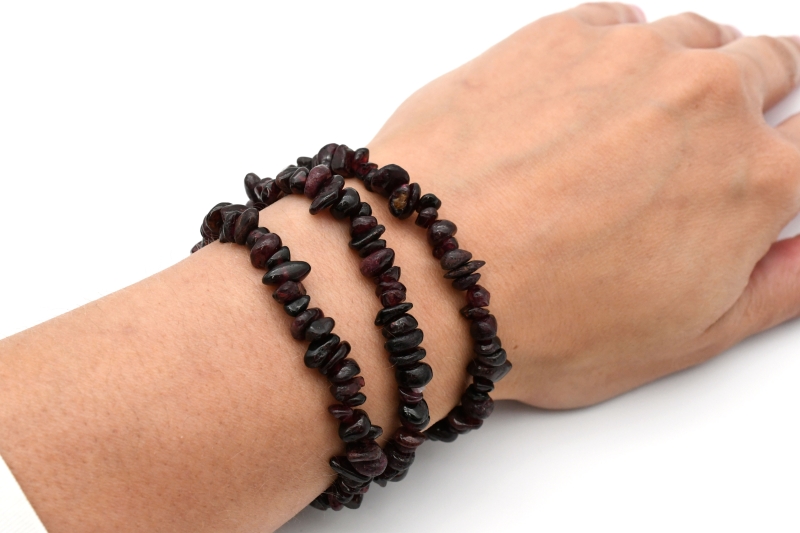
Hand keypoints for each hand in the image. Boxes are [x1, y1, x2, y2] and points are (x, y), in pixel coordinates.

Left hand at [367, 3, 799, 408]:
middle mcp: (705, 99)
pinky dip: (618, 46)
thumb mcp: (682, 339)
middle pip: (770, 64)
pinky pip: (616, 20)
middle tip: (718, 127)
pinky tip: (590, 87)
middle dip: (758, 92)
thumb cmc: (541, 321)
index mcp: (752, 181)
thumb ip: (772, 288)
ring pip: (695, 36)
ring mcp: (629, 57)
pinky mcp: (557, 35)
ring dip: (689, 66)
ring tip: (651, 110)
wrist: (426, 272)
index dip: (793, 152)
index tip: (772, 161)